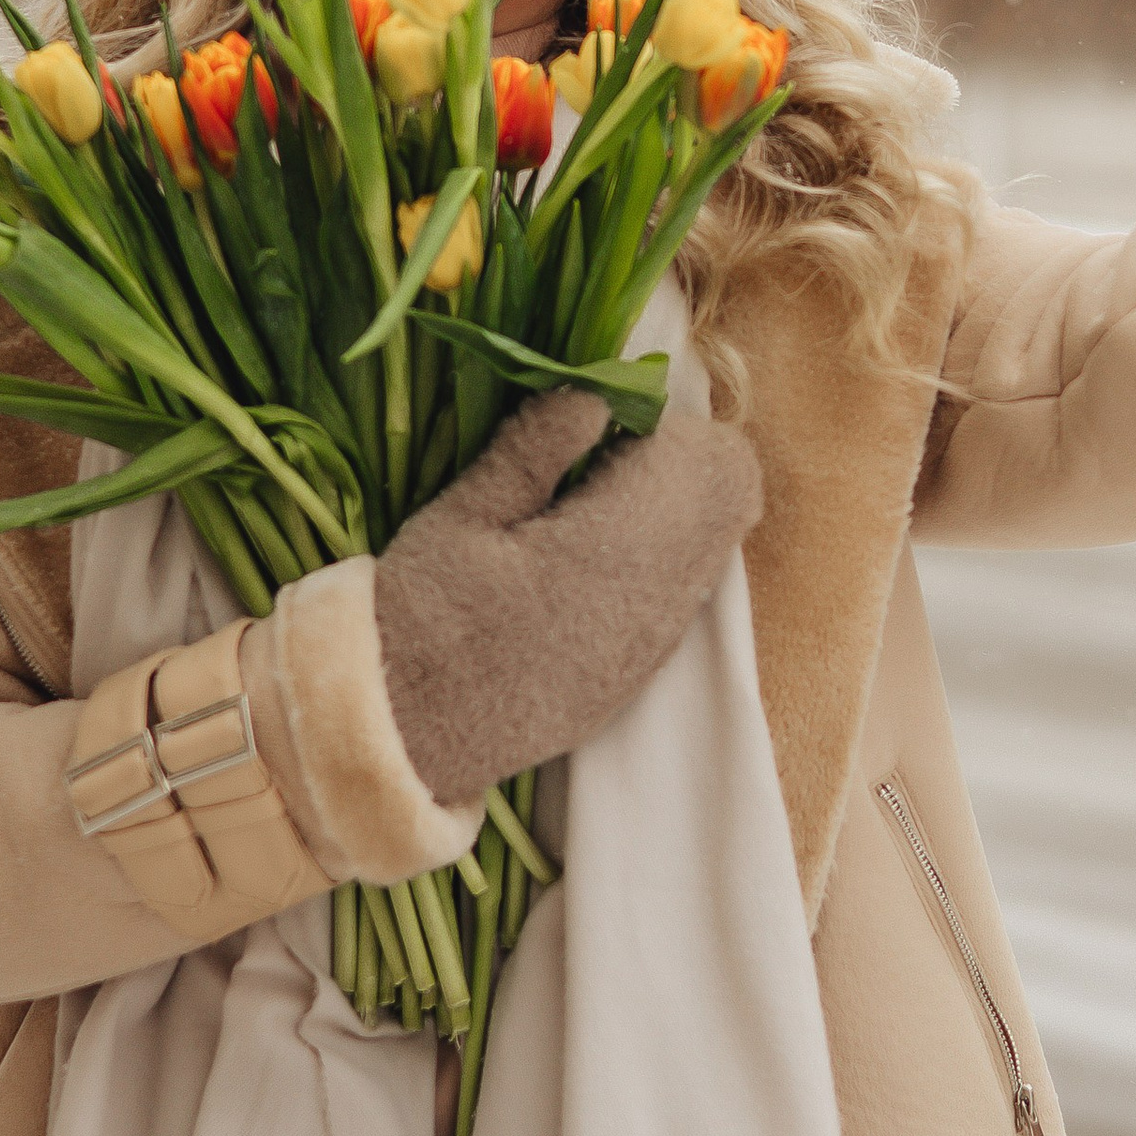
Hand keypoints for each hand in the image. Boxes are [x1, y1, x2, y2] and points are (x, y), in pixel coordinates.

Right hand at [372, 386, 762, 808]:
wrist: (401, 738)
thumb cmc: (419, 617)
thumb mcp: (461, 516)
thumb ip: (536, 450)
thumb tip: (596, 397)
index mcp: (613, 550)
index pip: (709, 461)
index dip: (661, 426)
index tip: (598, 426)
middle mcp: (655, 601)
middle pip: (734, 498)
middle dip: (682, 461)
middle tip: (600, 460)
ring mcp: (653, 646)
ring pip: (715, 548)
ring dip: (672, 510)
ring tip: (585, 510)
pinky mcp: (638, 675)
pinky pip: (684, 596)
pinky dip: (657, 560)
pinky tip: (583, 564)